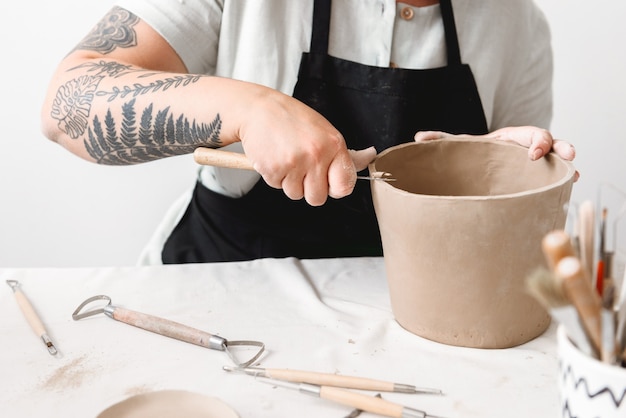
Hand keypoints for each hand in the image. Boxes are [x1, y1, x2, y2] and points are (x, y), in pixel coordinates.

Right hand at [238, 89, 375, 205]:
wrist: (258, 109)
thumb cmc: (293, 119)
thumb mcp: (324, 130)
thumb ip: (343, 152)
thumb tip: (369, 157)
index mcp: (334, 145)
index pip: (344, 186)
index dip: (334, 188)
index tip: (328, 181)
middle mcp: (316, 155)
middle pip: (318, 198)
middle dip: (309, 188)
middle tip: (302, 167)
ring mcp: (294, 164)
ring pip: (296, 194)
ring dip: (290, 182)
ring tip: (287, 158)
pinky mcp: (273, 170)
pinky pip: (278, 187)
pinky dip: (275, 176)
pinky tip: (275, 157)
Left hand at [414, 126, 578, 179]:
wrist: (476, 169)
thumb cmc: (470, 156)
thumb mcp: (458, 149)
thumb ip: (442, 142)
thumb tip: (418, 138)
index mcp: (508, 139)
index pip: (528, 134)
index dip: (535, 141)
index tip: (532, 156)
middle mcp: (523, 148)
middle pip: (548, 142)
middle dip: (559, 147)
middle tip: (568, 156)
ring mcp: (531, 163)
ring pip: (554, 158)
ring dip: (565, 163)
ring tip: (574, 173)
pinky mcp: (533, 178)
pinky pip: (552, 175)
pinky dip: (561, 178)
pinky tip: (569, 185)